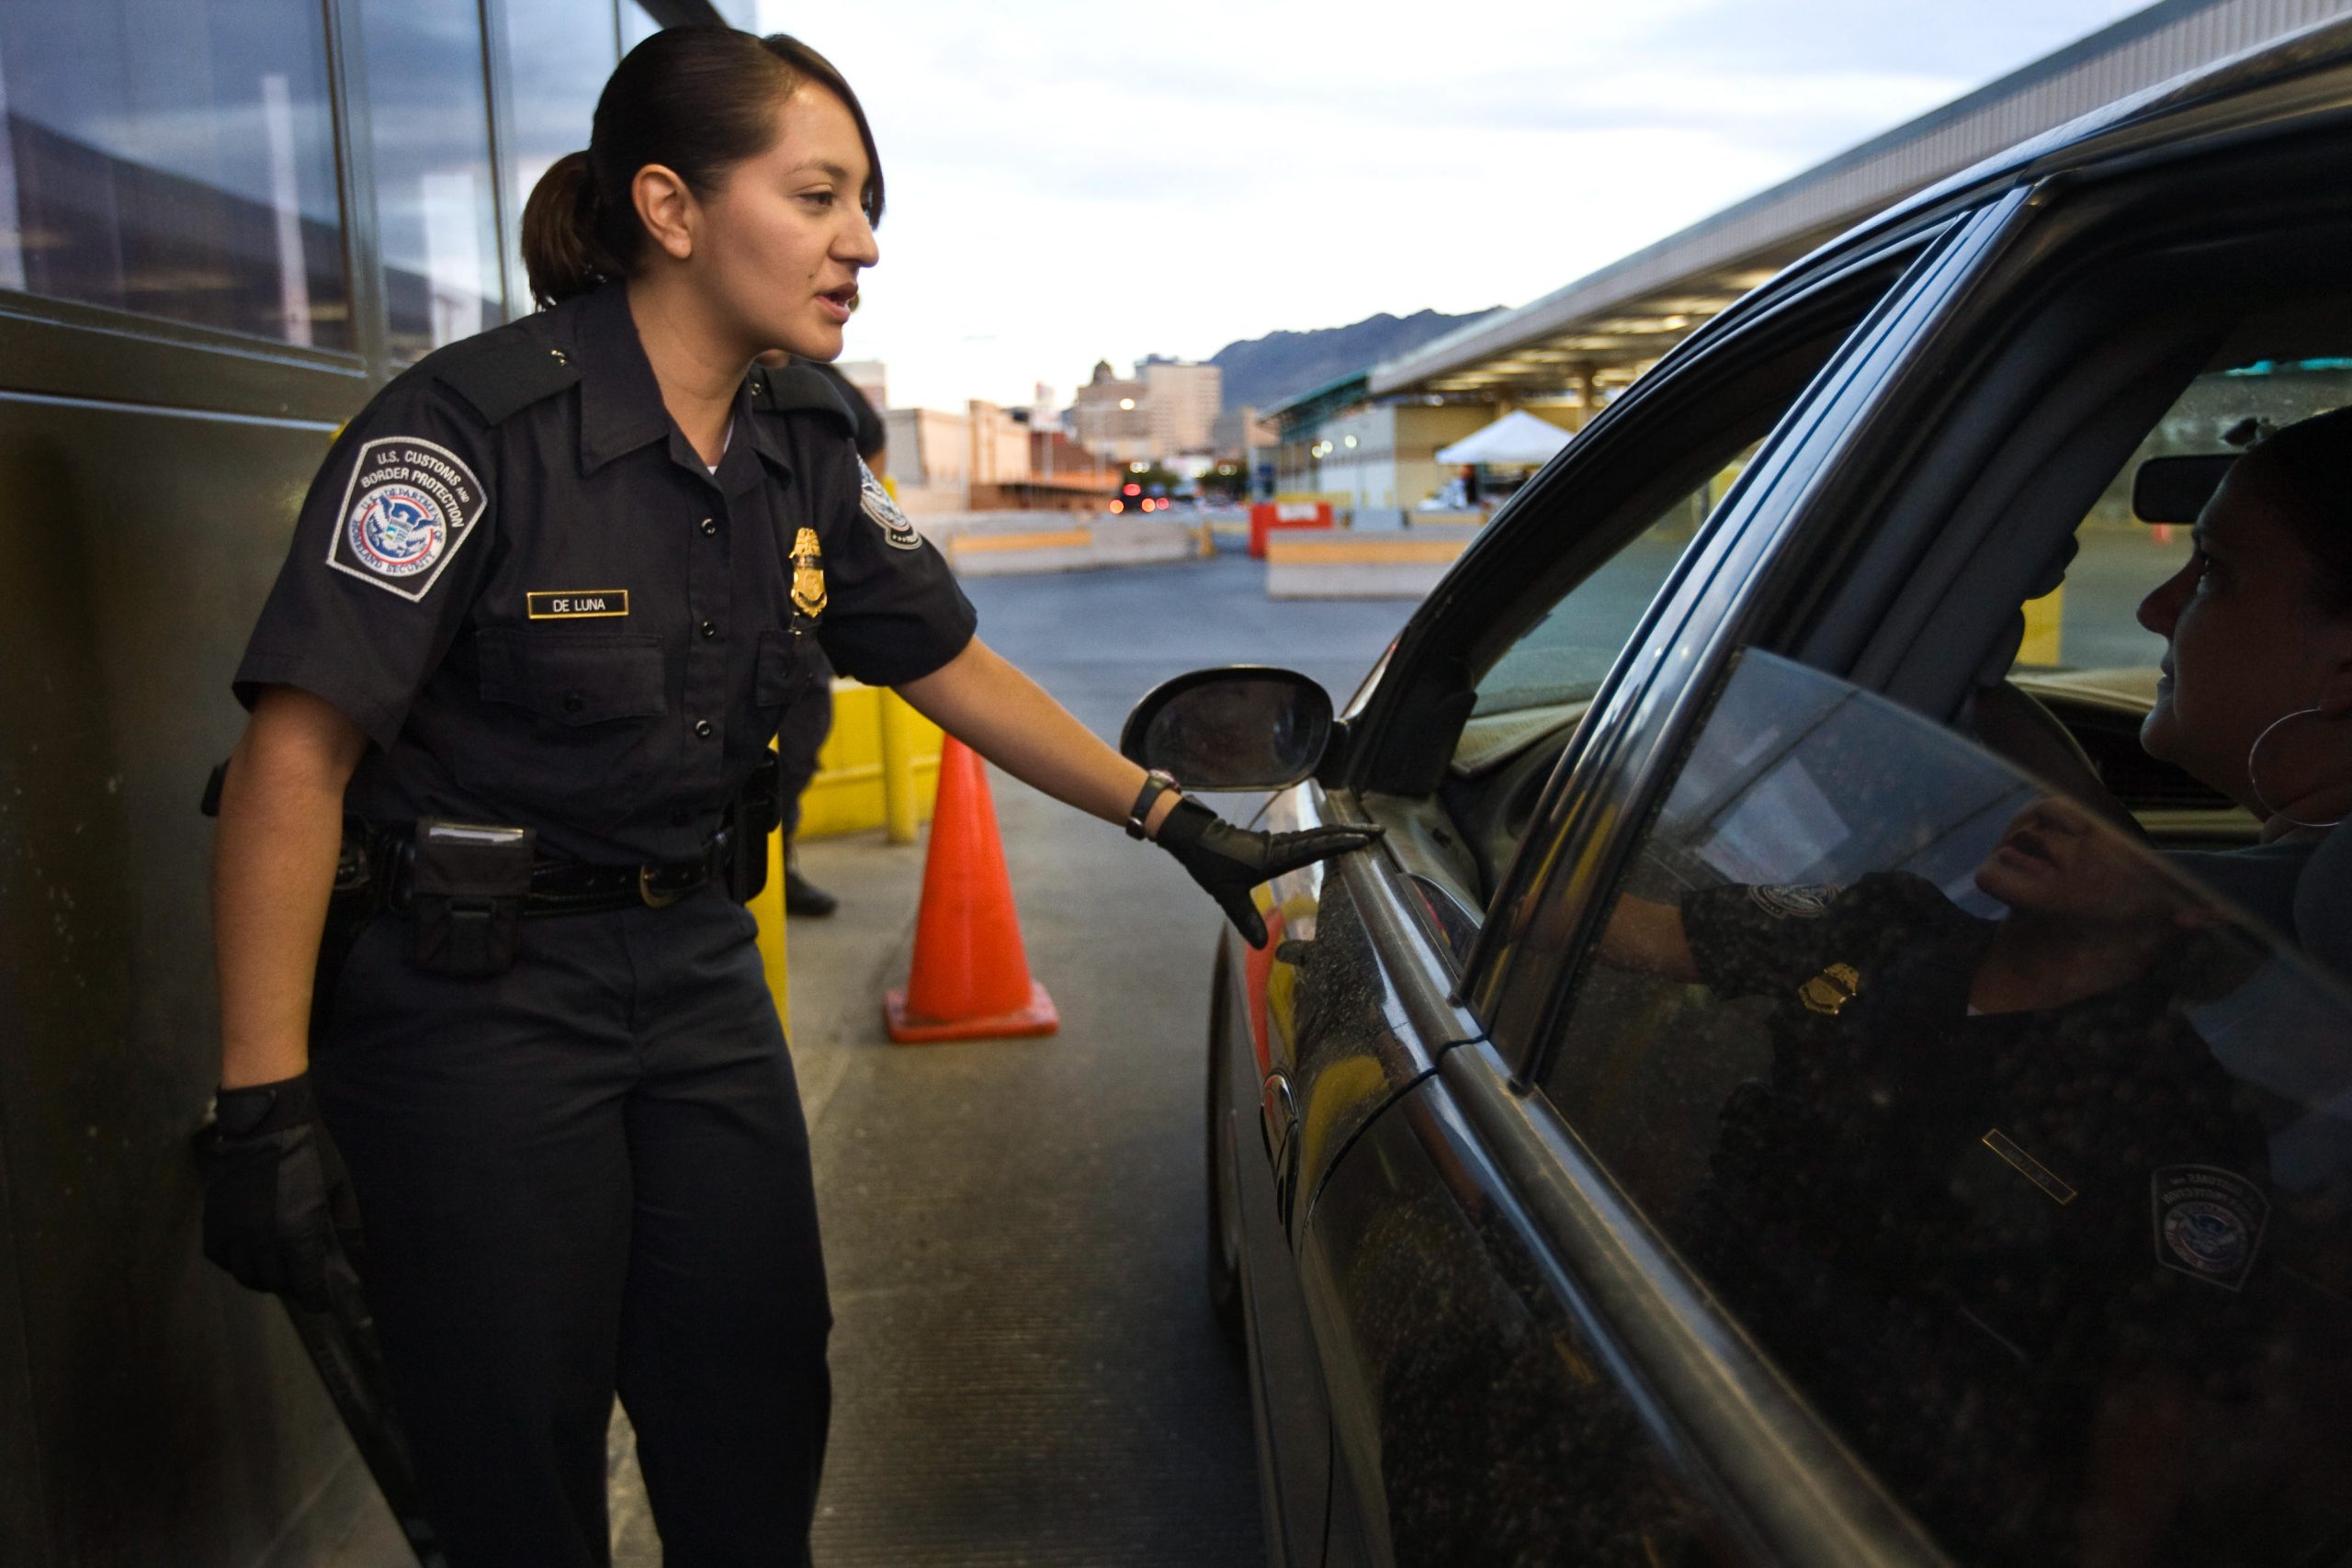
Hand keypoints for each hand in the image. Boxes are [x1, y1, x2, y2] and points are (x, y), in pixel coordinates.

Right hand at [199, 1073, 351, 1311]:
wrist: (265, 1122)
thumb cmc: (311, 1152)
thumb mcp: (340, 1187)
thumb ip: (347, 1227)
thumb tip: (356, 1258)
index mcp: (298, 1233)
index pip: (306, 1285)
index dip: (316, 1299)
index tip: (323, 1303)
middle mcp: (263, 1240)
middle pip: (275, 1283)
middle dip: (292, 1285)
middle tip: (302, 1278)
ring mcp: (235, 1231)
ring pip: (245, 1275)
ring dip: (263, 1277)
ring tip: (277, 1268)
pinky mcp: (213, 1221)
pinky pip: (220, 1257)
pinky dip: (235, 1262)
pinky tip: (249, 1254)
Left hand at [1153, 797, 1381, 946]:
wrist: (1192, 837)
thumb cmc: (1209, 865)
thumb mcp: (1227, 895)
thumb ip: (1247, 920)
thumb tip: (1262, 947)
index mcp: (1275, 857)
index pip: (1316, 848)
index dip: (1341, 844)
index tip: (1365, 840)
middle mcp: (1280, 846)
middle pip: (1323, 835)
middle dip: (1351, 832)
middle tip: (1378, 830)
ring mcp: (1276, 842)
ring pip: (1315, 834)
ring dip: (1339, 833)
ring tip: (1362, 833)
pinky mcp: (1270, 842)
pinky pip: (1304, 837)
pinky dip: (1323, 836)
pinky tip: (1328, 840)